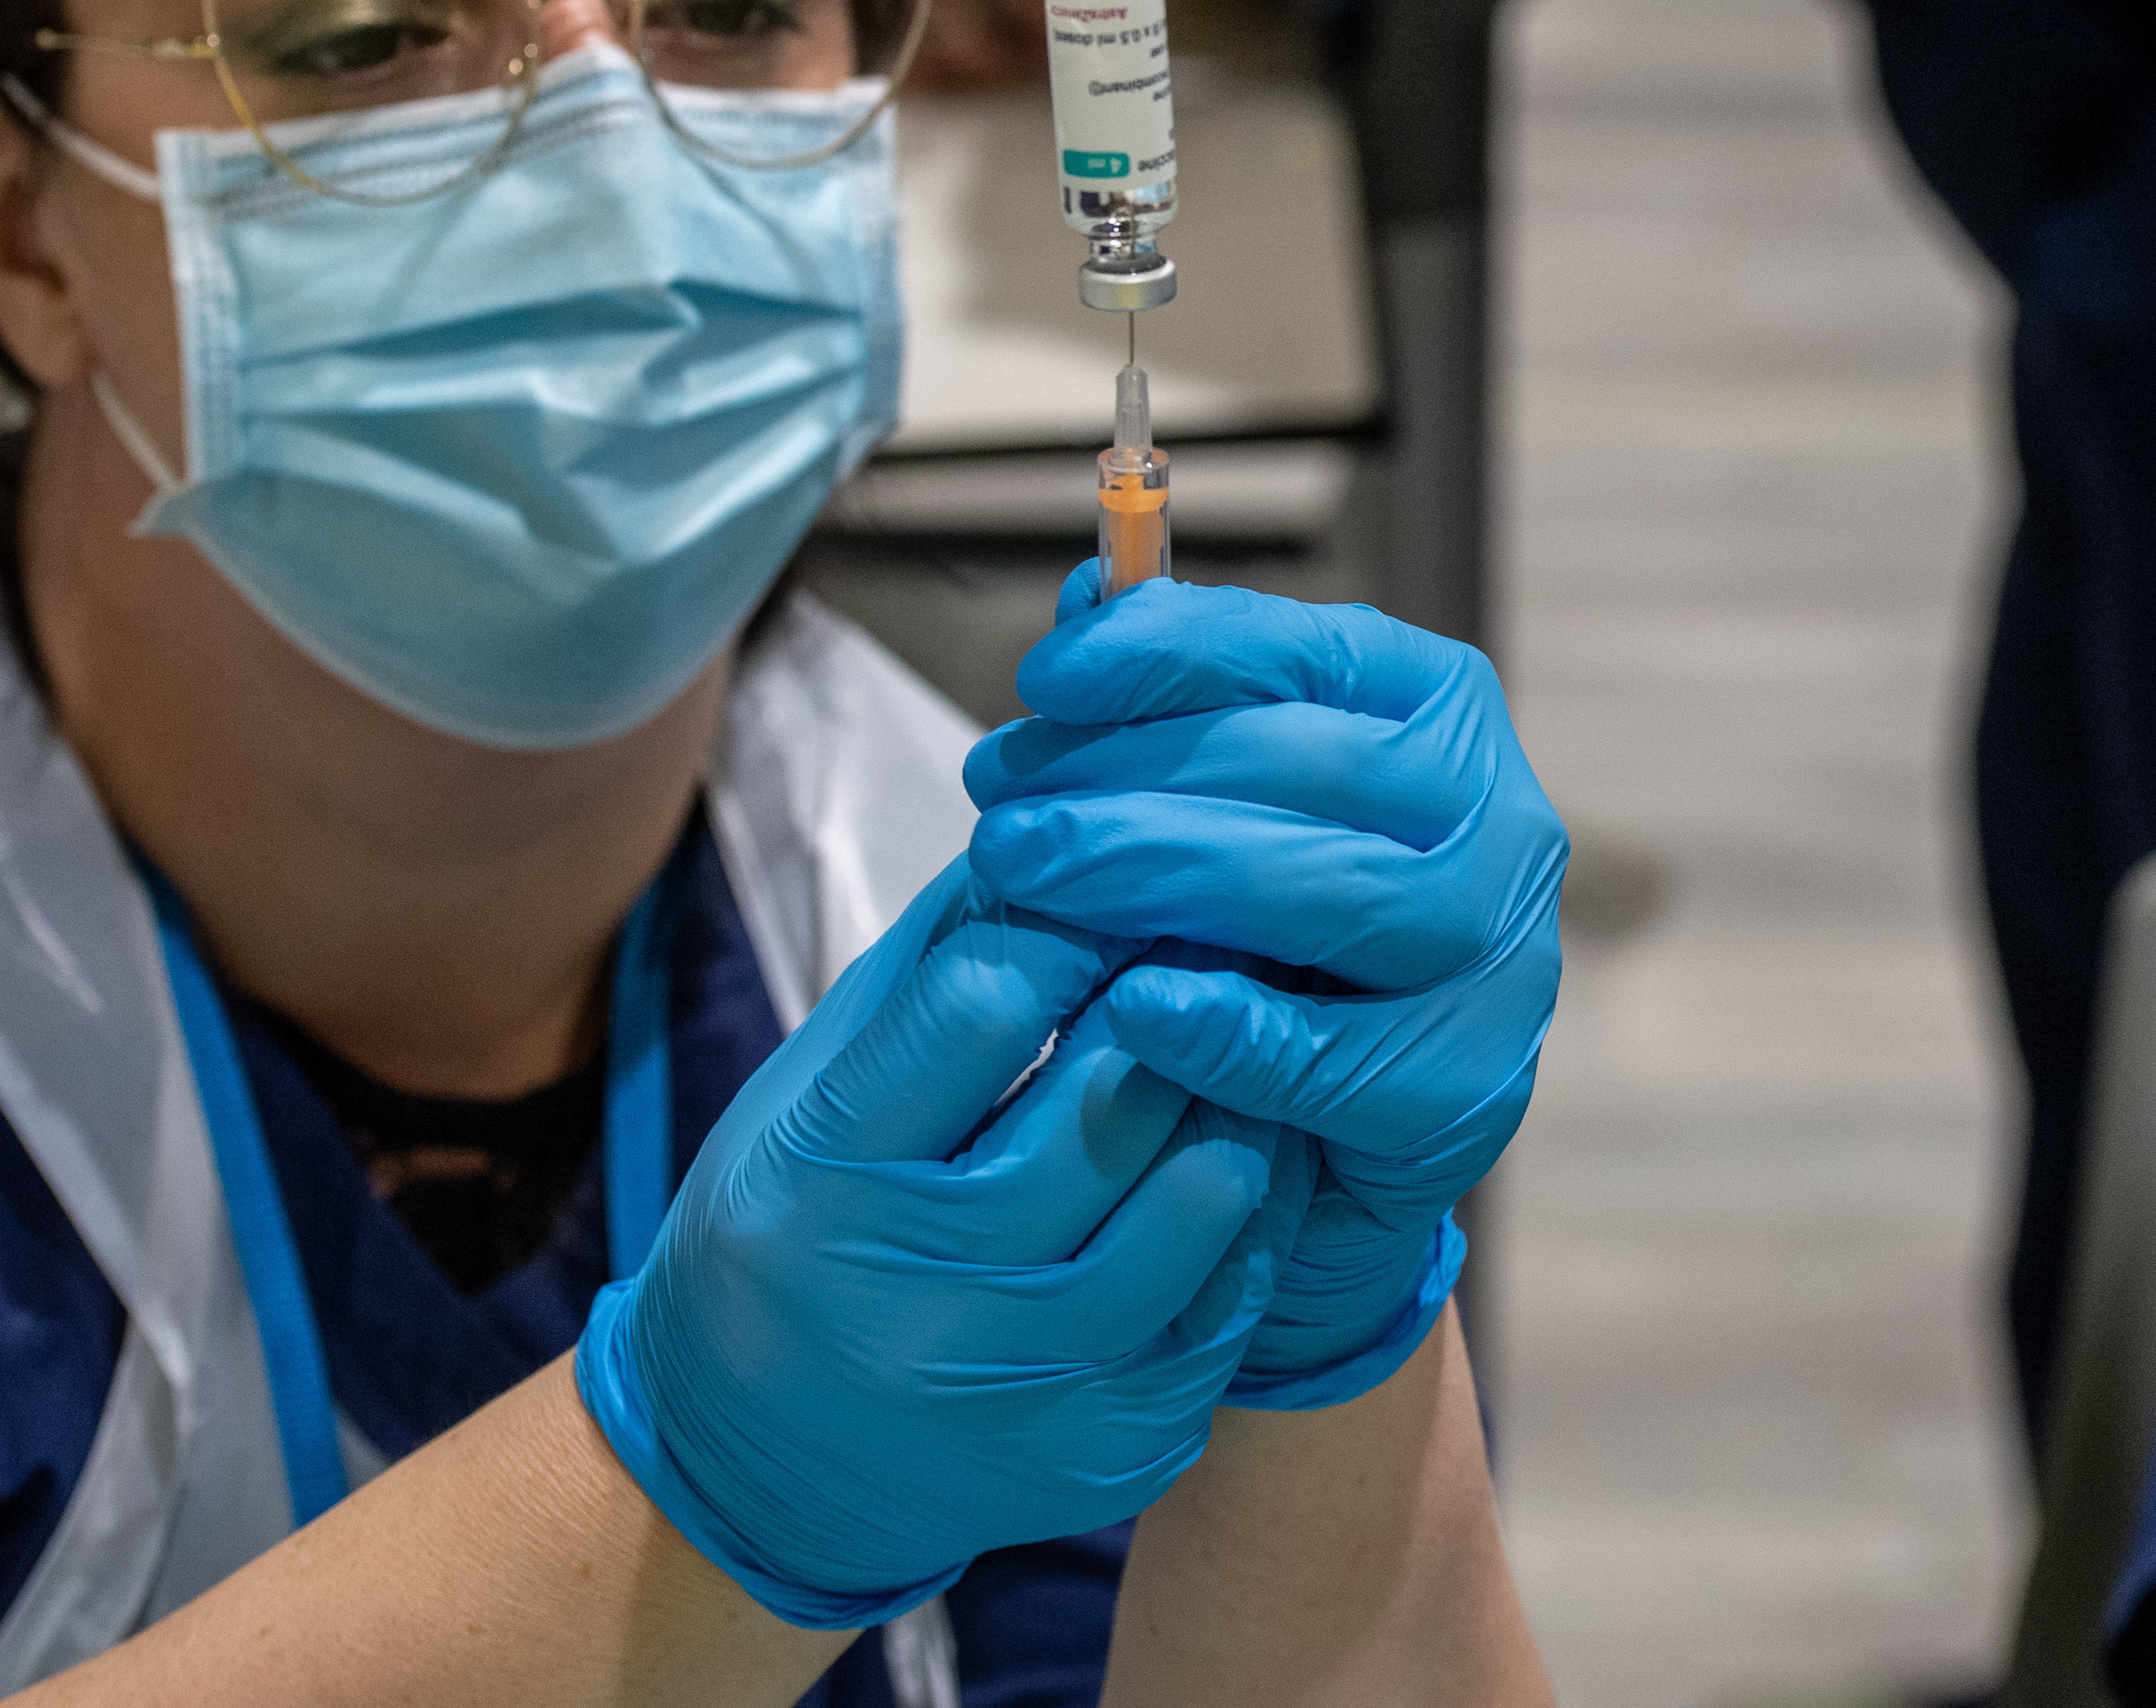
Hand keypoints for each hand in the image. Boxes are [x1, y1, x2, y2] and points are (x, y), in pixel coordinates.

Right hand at [576, 864, 1310, 1626]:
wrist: (758, 1479)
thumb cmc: (792, 1234)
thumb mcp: (810, 1089)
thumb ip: (929, 962)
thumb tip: (1051, 818)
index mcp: (817, 1182)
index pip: (988, 1002)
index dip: (1076, 917)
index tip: (1125, 869)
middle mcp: (915, 1299)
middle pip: (1116, 1095)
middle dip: (1183, 991)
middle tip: (1232, 925)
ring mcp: (1024, 1387)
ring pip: (1205, 1191)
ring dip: (1242, 1090)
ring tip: (1254, 1030)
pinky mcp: (1109, 1450)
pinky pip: (1235, 1295)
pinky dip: (1255, 1203)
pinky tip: (1248, 1144)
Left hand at [966, 578, 1567, 1407]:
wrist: (1321, 1150)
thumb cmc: (1259, 940)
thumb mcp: (1212, 804)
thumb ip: (1162, 700)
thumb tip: (1086, 589)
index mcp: (1439, 711)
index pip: (1304, 648)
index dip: (1167, 649)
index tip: (1043, 677)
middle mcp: (1499, 816)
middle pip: (1309, 766)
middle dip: (1132, 776)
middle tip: (1000, 809)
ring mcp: (1502, 954)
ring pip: (1332, 894)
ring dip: (1161, 878)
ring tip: (1025, 879)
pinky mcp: (1471, 1084)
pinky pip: (1340, 1053)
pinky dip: (1229, 1027)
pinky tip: (1131, 1009)